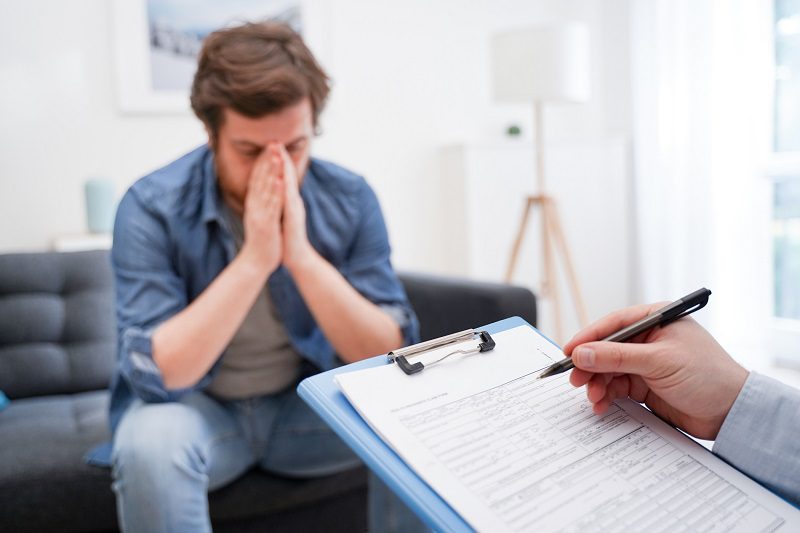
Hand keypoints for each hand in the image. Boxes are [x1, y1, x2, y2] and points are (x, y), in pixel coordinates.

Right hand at [240, 144, 284, 276]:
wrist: (256, 262)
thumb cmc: (261, 241)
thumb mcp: (260, 218)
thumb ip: (261, 204)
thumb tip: (262, 192)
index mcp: (254, 205)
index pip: (257, 179)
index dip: (263, 162)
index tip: (269, 147)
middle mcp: (254, 207)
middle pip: (259, 180)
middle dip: (266, 161)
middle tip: (272, 143)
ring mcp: (259, 215)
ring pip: (265, 190)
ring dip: (270, 172)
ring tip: (276, 156)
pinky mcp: (266, 225)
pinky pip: (271, 206)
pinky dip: (275, 193)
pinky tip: (280, 181)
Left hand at [278, 144, 315, 270]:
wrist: (297, 256)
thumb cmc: (288, 237)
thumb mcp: (283, 215)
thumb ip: (282, 202)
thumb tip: (278, 191)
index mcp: (289, 200)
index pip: (284, 176)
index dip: (278, 161)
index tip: (272, 146)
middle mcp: (294, 201)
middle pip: (288, 175)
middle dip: (282, 158)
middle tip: (276, 141)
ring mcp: (295, 209)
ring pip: (290, 185)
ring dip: (285, 169)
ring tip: (280, 153)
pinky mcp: (293, 218)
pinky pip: (289, 201)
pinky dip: (286, 189)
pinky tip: (283, 179)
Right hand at [563, 303, 748, 439]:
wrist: (733, 413)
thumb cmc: (708, 376)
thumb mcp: (659, 361)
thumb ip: (617, 356)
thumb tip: (582, 352)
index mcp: (656, 321)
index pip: (614, 324)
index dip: (588, 337)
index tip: (569, 351)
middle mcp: (649, 340)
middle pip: (608, 349)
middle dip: (590, 365)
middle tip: (576, 379)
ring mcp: (647, 364)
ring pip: (610, 370)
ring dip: (598, 383)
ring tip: (594, 397)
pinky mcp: (646, 386)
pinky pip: (618, 388)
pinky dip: (607, 396)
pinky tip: (602, 405)